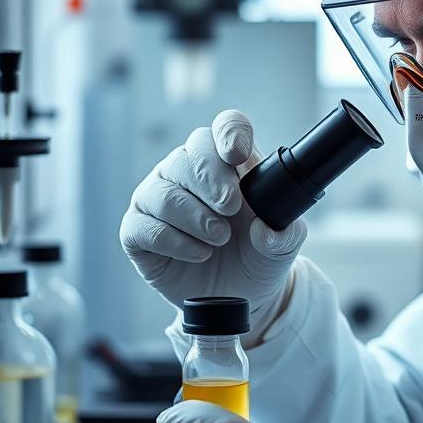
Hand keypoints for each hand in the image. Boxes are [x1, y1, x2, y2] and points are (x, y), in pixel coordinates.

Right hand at [120, 110, 306, 334]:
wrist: (240, 295)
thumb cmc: (259, 255)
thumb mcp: (284, 245)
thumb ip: (285, 234)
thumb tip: (264, 230)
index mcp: (229, 162)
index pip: (226, 127)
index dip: (229, 133)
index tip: (238, 155)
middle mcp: (189, 171)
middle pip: (189, 154)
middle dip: (211, 179)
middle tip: (231, 207)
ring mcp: (158, 197)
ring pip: (163, 191)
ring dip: (195, 216)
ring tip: (218, 238)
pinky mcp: (137, 229)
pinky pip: (144, 225)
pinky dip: (174, 241)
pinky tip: (199, 253)